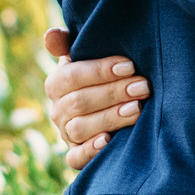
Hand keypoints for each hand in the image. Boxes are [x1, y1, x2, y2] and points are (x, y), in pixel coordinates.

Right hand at [41, 28, 148, 172]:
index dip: (100, 71)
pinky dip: (90, 150)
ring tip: (137, 109)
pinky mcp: (75, 156)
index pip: (71, 76)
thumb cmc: (102, 76)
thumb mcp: (87, 55)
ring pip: (80, 128)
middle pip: (79, 102)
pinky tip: (108, 141)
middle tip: (143, 87)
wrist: (111, 107)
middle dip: (113, 93)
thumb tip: (51, 37)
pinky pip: (75, 158)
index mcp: (57, 84)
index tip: (129, 65)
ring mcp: (66, 135)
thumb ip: (69, 43)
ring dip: (109, 118)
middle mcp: (57, 110)